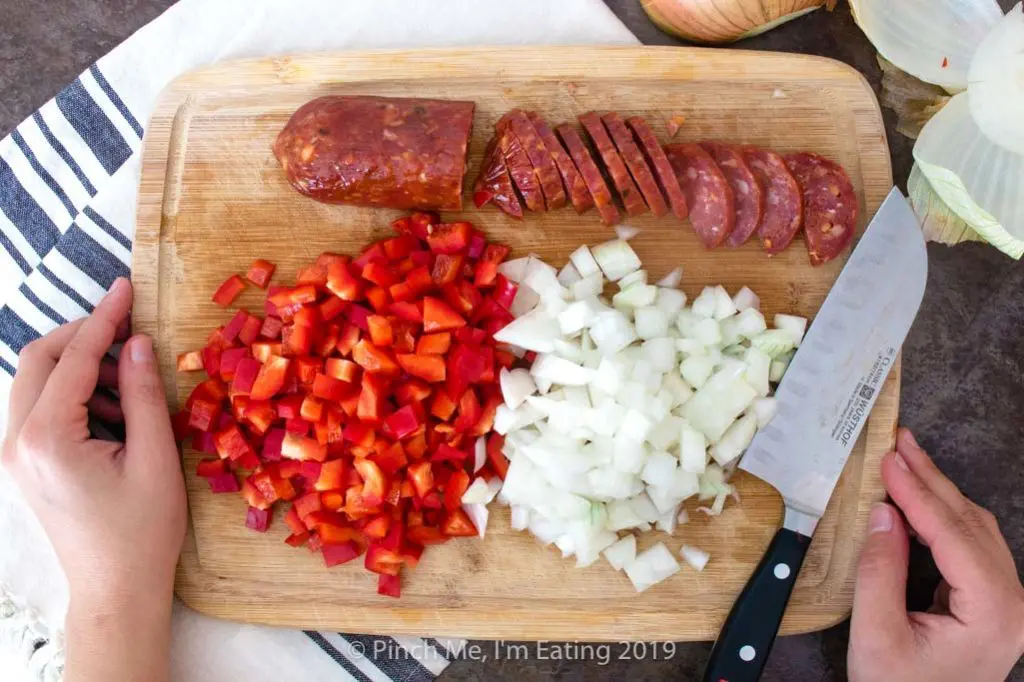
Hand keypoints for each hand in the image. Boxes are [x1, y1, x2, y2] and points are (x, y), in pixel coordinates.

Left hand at [2, 277, 184, 681]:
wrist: (115, 589)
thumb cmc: (142, 531)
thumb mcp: (155, 458)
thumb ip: (141, 394)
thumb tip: (138, 343)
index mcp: (48, 438)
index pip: (73, 358)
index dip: (103, 319)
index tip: (126, 288)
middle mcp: (17, 441)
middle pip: (37, 359)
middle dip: (82, 336)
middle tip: (129, 333)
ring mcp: (13, 455)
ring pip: (35, 382)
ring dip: (79, 368)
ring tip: (129, 388)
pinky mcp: (23, 465)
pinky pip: (38, 409)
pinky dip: (72, 395)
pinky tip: (112, 415)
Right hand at [848, 428, 1023, 681]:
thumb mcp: (876, 636)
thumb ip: (879, 572)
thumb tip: (883, 513)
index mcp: (993, 612)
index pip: (953, 535)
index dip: (918, 493)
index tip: (888, 459)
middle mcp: (1012, 602)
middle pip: (970, 523)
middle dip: (931, 479)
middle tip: (899, 442)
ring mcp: (1006, 602)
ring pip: (974, 528)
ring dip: (937, 492)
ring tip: (904, 460)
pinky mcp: (991, 602)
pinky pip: (970, 544)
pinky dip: (941, 515)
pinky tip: (915, 499)